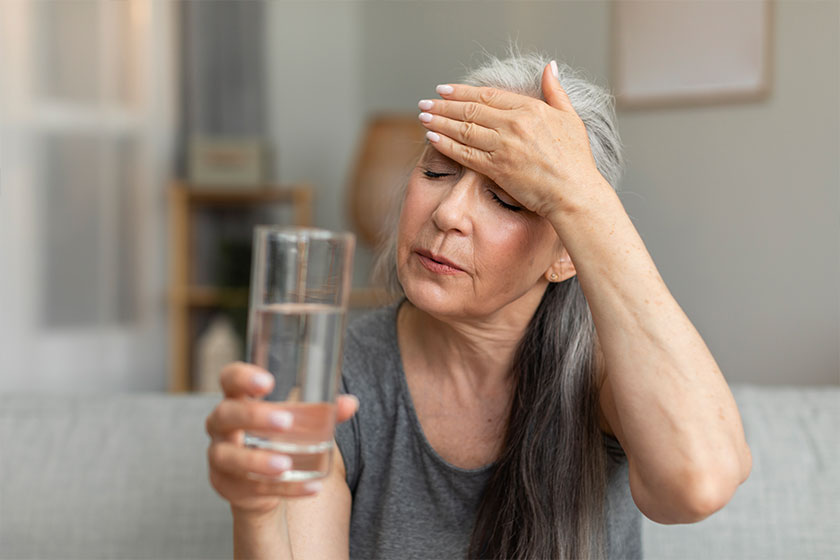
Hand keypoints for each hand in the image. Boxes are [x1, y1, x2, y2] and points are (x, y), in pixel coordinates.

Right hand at [205, 361, 358, 515]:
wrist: (259, 481)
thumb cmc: (275, 436)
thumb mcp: (296, 420)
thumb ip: (321, 411)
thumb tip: (350, 403)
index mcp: (236, 399)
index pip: (229, 378)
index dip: (243, 377)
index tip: (268, 382)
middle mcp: (221, 426)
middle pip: (226, 415)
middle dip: (254, 417)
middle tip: (285, 422)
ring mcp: (220, 457)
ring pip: (231, 457)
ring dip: (258, 461)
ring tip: (286, 464)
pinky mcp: (227, 486)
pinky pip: (254, 488)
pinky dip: (285, 488)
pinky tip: (310, 487)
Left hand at [417, 61, 605, 218]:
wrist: (574, 193)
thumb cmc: (576, 159)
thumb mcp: (570, 118)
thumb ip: (555, 91)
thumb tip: (549, 67)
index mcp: (530, 109)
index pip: (488, 95)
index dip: (462, 92)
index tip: (445, 89)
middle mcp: (514, 124)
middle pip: (470, 110)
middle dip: (443, 105)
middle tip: (425, 102)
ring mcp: (504, 147)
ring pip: (463, 129)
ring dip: (439, 122)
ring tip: (423, 117)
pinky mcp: (497, 168)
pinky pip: (465, 154)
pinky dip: (446, 144)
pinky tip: (432, 138)